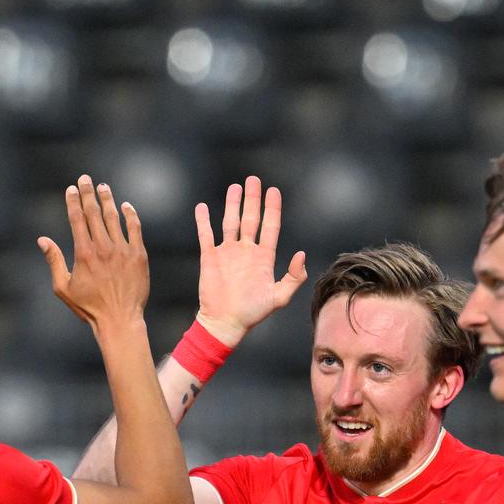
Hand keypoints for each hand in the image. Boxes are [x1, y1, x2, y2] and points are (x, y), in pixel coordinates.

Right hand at [37, 175, 148, 331]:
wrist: (120, 320)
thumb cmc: (89, 308)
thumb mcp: (63, 288)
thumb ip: (54, 261)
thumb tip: (42, 240)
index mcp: (84, 253)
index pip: (77, 219)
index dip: (73, 201)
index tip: (72, 188)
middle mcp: (103, 248)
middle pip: (94, 213)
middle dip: (88, 193)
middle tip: (86, 178)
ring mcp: (123, 250)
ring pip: (114, 217)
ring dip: (108, 200)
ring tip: (103, 187)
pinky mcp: (138, 255)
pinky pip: (135, 228)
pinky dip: (130, 215)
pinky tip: (125, 206)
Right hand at [194, 176, 308, 345]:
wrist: (225, 324)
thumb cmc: (252, 313)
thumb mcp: (279, 298)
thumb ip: (294, 277)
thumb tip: (301, 254)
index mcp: (263, 258)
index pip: (270, 226)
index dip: (272, 208)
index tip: (274, 191)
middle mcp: (246, 251)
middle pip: (250, 219)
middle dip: (252, 199)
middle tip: (253, 180)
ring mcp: (227, 253)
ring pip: (230, 222)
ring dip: (232, 204)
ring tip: (235, 187)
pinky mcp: (210, 258)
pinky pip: (206, 235)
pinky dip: (203, 221)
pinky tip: (203, 207)